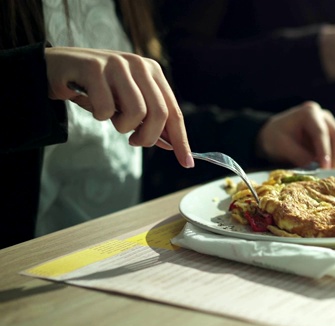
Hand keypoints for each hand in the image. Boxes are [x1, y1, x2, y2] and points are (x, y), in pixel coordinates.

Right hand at [44, 46, 193, 167]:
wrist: (57, 68)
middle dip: (148, 137)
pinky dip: (99, 115)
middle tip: (135, 141)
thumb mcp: (127, 102)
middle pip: (159, 113)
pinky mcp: (94, 68)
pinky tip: (92, 104)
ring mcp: (117, 64)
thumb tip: (171, 145)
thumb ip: (148, 120)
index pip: (174, 111)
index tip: (186, 162)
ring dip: (122, 126)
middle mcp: (139, 65)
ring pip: (136, 112)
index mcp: (152, 73)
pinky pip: (106, 109)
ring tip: (111, 118)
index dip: (181, 140)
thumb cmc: (97, 89)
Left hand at [257, 102, 334, 168]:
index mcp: (309, 113)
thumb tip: (314, 166)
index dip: (324, 151)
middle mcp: (325, 117)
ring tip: (330, 174)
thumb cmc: (276, 137)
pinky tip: (333, 170)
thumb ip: (297, 155)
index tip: (325, 168)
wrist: (277, 134)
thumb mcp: (281, 145)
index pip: (321, 133)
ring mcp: (333, 125)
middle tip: (328, 175)